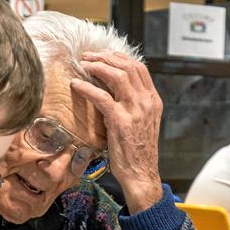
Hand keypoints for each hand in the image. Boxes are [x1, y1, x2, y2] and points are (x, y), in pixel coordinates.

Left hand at [70, 51, 163, 213]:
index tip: (104, 55)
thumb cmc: (137, 151)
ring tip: (83, 65)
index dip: (120, 57)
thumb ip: (133, 105)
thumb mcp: (141, 122)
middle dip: (106, 57)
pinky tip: (76, 85)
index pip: (139, 68)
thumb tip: (113, 89)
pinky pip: (101, 97)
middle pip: (127, 67)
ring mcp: (135, 110)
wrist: (141, 173)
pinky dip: (87, 88)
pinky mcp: (120, 121)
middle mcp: (147, 102)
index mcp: (153, 100)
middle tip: (89, 56)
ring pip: (116, 76)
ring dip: (97, 67)